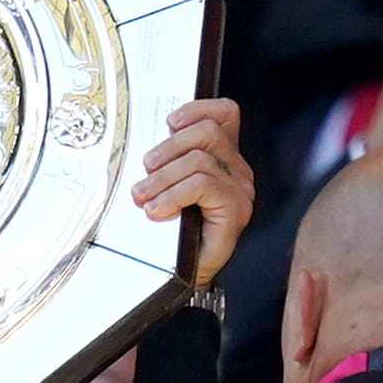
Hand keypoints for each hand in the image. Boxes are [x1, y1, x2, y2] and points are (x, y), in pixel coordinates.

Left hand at [132, 97, 252, 289]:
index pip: (224, 114)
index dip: (197, 109)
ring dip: (163, 177)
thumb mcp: (168, 185)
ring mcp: (239, 188)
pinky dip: (172, 195)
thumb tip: (147, 149)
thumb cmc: (175, 230)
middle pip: (207, 132)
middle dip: (168, 147)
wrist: (186, 272)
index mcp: (224, 156)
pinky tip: (157, 209)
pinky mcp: (235, 208)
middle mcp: (237, 169)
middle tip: (145, 170)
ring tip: (143, 197)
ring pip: (199, 160)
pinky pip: (201, 186)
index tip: (169, 123)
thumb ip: (168, 162)